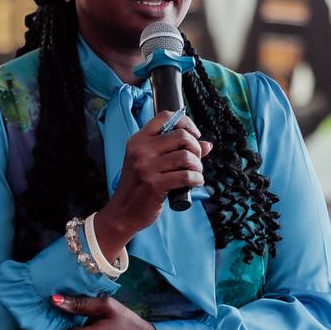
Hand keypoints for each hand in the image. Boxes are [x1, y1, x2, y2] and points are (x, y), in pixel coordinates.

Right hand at [93, 111, 212, 261]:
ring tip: (196, 173)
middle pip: (181, 135)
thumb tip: (207, 145)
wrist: (123, 212)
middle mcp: (141, 150)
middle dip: (196, 148)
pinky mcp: (154, 184)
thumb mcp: (150, 163)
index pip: (165, 117)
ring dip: (198, 166)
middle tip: (196, 160)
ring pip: (186, 156)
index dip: (186, 123)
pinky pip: (186, 176)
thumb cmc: (139, 187)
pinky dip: (197, 179)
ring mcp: (146, 167)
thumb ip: (175, 151)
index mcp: (138, 140)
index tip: (194, 136)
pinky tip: (195, 182)